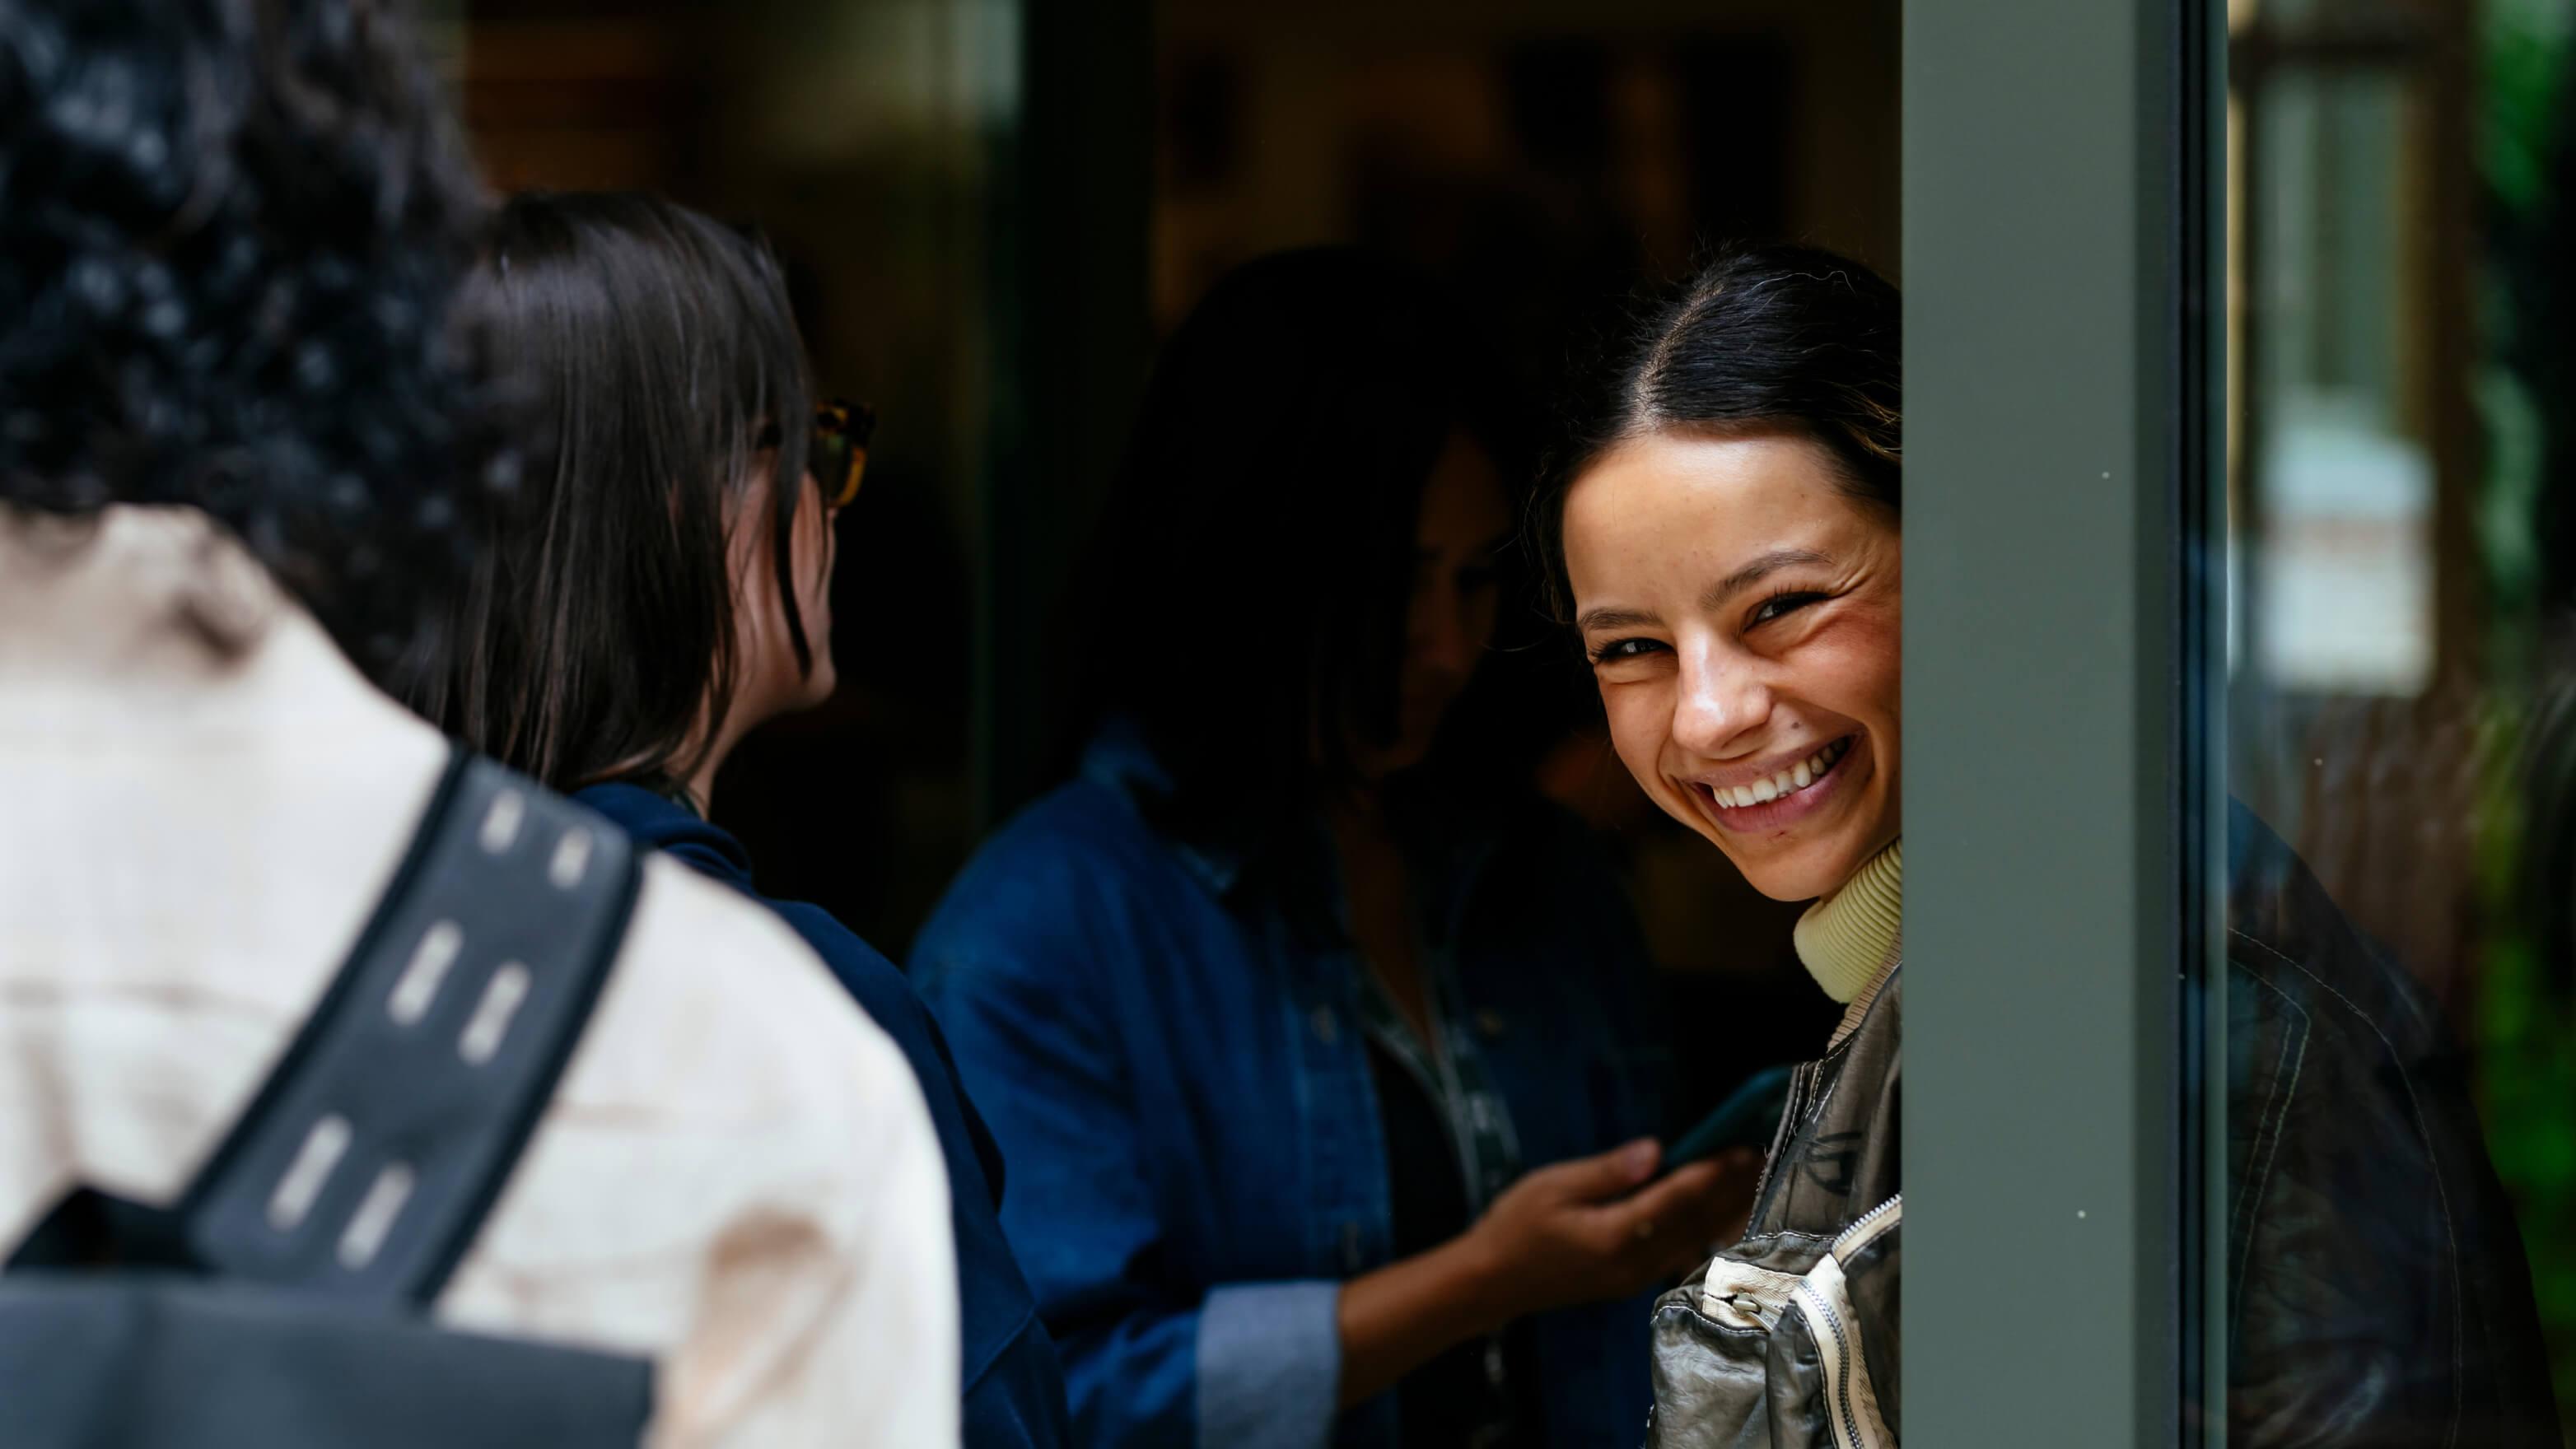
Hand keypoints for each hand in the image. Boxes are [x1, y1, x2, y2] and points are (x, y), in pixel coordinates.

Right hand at [1460, 1138, 1760, 1326]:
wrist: (1490, 1282)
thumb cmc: (1515, 1226)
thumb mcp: (1554, 1186)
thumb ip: (1609, 1171)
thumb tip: (1655, 1149)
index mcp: (1616, 1236)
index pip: (1677, 1199)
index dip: (1712, 1172)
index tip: (1741, 1146)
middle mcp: (1635, 1262)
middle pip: (1696, 1222)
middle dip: (1731, 1189)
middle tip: (1763, 1155)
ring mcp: (1636, 1277)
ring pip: (1695, 1241)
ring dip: (1725, 1210)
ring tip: (1751, 1180)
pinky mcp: (1632, 1281)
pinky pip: (1682, 1253)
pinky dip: (1706, 1230)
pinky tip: (1721, 1215)